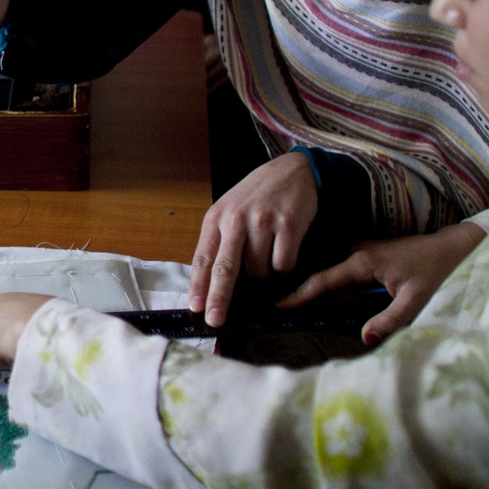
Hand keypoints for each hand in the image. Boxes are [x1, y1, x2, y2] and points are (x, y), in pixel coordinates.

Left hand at [188, 153, 318, 327]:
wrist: (292, 170)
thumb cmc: (256, 196)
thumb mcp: (230, 211)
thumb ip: (220, 241)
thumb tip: (211, 283)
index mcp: (216, 218)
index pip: (203, 258)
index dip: (199, 285)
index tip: (196, 306)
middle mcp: (236, 219)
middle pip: (225, 268)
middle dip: (219, 298)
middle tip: (216, 319)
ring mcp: (263, 221)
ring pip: (260, 271)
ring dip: (264, 276)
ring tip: (268, 257)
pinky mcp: (288, 224)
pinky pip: (284, 263)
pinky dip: (284, 266)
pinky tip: (285, 250)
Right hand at [281, 222, 485, 345]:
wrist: (454, 246)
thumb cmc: (437, 270)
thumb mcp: (416, 299)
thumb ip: (390, 320)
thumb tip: (364, 338)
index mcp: (362, 261)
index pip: (322, 281)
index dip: (298, 296)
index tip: (276, 306)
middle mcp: (356, 253)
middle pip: (323, 280)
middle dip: (302, 295)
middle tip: (276, 312)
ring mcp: (361, 253)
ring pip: (332, 278)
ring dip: (317, 294)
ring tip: (292, 309)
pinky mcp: (367, 257)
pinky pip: (343, 276)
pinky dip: (332, 289)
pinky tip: (324, 302)